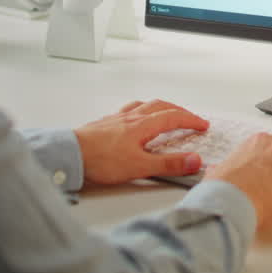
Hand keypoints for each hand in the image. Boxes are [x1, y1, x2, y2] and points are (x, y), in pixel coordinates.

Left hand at [73, 99, 208, 184]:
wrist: (69, 154)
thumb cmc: (99, 160)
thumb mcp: (140, 167)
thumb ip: (168, 164)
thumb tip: (194, 160)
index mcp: (142, 125)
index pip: (174, 117)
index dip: (191, 120)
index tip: (202, 125)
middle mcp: (131, 117)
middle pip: (161, 106)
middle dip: (179, 111)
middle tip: (189, 118)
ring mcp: (116, 119)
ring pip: (143, 105)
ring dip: (159, 107)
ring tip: (164, 112)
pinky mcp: (105, 124)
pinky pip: (127, 110)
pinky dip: (139, 111)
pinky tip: (133, 120)